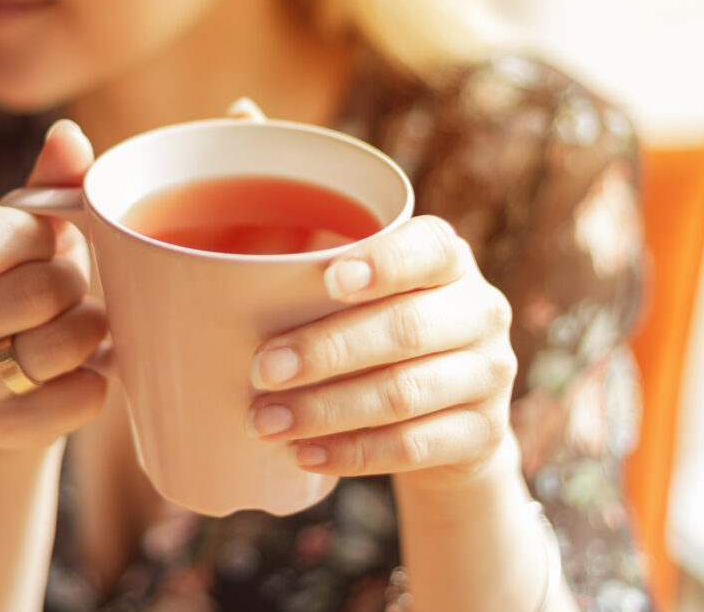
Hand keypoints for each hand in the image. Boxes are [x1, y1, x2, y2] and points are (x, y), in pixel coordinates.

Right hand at [0, 120, 108, 448]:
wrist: (15, 381)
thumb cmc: (25, 284)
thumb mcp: (29, 231)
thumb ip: (50, 184)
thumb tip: (69, 136)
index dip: (34, 236)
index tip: (48, 242)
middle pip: (34, 292)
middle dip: (73, 284)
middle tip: (70, 290)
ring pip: (57, 346)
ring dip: (91, 330)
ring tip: (84, 325)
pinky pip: (73, 400)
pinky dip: (97, 381)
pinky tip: (85, 370)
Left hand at [245, 216, 517, 487]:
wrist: (452, 419)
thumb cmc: (383, 340)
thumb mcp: (372, 302)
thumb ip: (323, 290)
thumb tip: (215, 299)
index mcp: (449, 263)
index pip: (428, 249)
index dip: (384, 263)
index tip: (331, 280)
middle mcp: (480, 312)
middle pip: (404, 329)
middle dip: (326, 351)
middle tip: (262, 370)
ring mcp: (487, 376)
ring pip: (402, 393)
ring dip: (325, 410)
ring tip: (265, 421)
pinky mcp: (482, 435)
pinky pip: (411, 447)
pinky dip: (350, 453)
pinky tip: (303, 454)